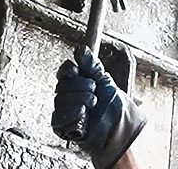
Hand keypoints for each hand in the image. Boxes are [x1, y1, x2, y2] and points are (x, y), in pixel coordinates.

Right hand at [52, 46, 145, 168]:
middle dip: (81, 87)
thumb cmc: (114, 105)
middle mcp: (69, 96)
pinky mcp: (62, 127)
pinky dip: (72, 115)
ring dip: (79, 101)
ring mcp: (65, 111)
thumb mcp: (105, 80)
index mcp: (78, 83)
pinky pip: (58, 118)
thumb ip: (91, 65)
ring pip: (60, 100)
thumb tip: (80, 49)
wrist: (120, 127)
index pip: (64, 71)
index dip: (69, 70)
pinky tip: (83, 115)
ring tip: (92, 105)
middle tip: (94, 91)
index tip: (76, 70)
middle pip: (62, 85)